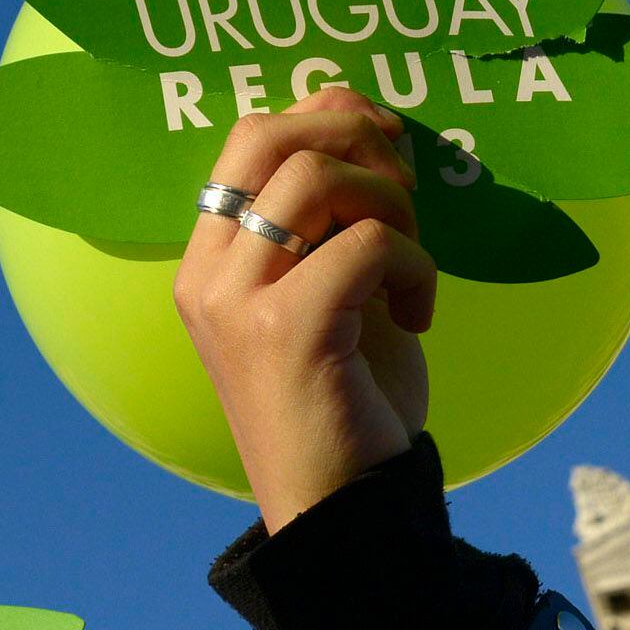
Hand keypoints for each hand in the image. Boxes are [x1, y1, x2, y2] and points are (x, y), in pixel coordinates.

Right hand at [172, 87, 436, 528]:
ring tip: (412, 265)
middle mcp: (208, 276)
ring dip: (393, 206)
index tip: (386, 146)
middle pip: (270, 136)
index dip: (324, 115)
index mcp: (209, 264)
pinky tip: (420, 314)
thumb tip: (363, 117)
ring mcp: (239, 302)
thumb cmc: (345, 408)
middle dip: (354, 134)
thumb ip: (334, 218)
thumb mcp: (336, 296)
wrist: (343, 515)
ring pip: (320, 180)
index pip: (248, 137)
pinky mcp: (287, 329)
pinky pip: (369, 242)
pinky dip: (416, 265)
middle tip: (407, 184)